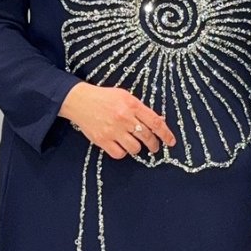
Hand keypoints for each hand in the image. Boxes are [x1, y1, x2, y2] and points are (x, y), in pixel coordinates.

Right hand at [59, 82, 174, 159]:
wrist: (79, 100)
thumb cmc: (104, 98)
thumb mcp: (125, 96)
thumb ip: (141, 109)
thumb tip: (160, 121)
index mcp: (132, 105)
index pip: (155, 122)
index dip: (166, 134)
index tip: (171, 141)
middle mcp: (124, 118)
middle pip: (147, 137)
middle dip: (154, 145)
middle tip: (154, 147)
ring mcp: (113, 130)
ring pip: (135, 148)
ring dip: (137, 147)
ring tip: (132, 142)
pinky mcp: (102, 140)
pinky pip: (119, 154)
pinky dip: (122, 152)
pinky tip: (120, 145)